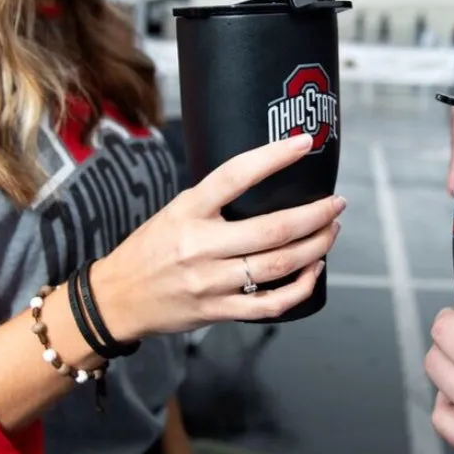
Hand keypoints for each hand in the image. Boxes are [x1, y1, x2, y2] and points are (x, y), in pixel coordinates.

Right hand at [94, 133, 344, 340]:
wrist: (117, 298)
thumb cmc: (149, 249)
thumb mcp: (174, 211)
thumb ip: (214, 199)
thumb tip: (265, 178)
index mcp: (187, 211)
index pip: (235, 175)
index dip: (274, 157)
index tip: (303, 142)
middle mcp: (199, 245)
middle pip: (273, 229)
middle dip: (315, 215)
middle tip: (336, 204)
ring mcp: (210, 282)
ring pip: (279, 266)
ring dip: (316, 247)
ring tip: (331, 231)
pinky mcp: (218, 311)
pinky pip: (271, 304)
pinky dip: (301, 287)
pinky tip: (314, 271)